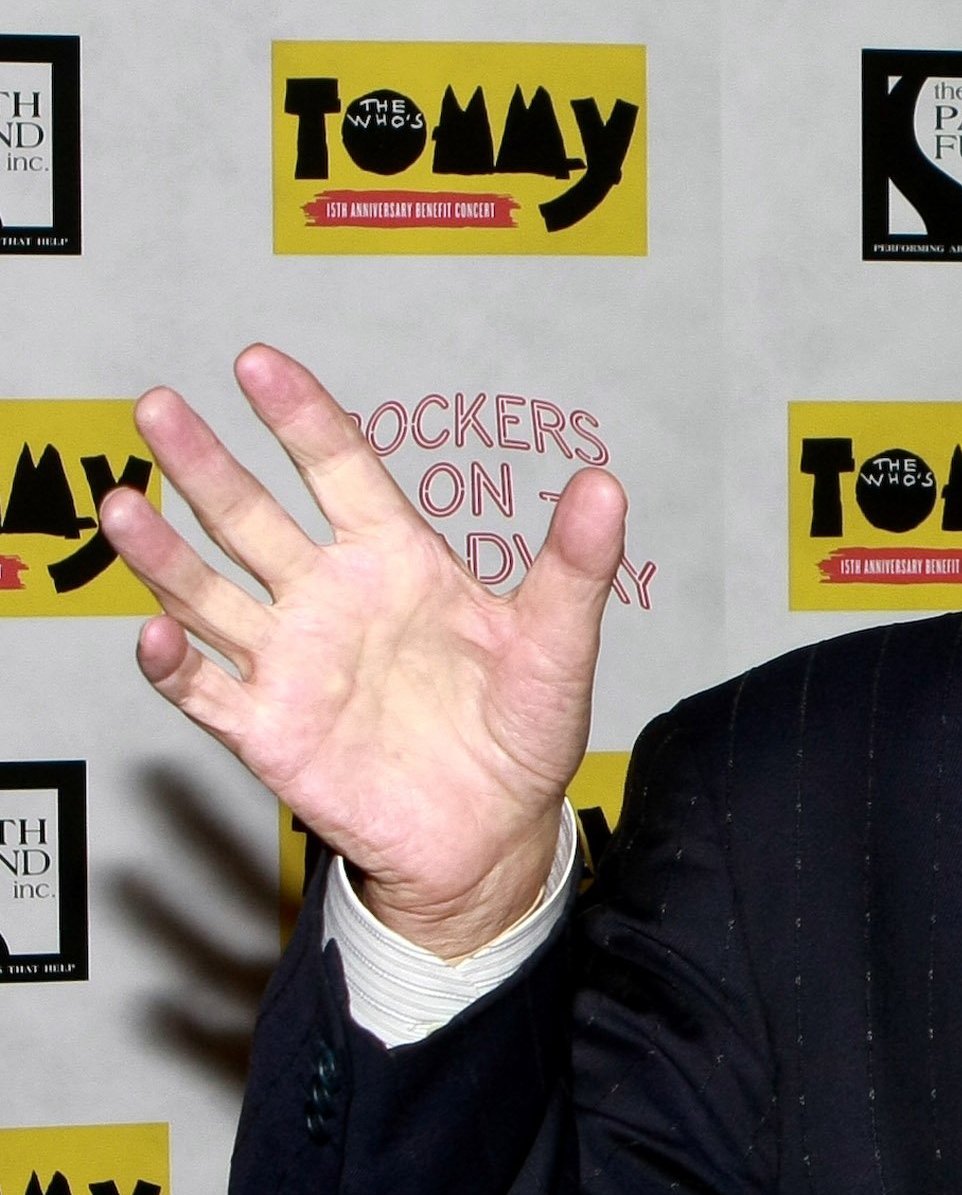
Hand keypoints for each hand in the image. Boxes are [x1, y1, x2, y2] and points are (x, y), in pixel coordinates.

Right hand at [103, 346, 626, 955]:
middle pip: (251, 517)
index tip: (257, 363)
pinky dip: (174, 666)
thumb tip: (606, 484)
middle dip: (204, 465)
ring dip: (163, 555)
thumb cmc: (522, 732)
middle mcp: (330, 599)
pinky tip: (157, 635)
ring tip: (123, 506)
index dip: (300, 417)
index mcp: (396, 561)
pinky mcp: (269, 728)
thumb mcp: (557, 646)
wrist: (495, 832)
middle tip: (158, 408)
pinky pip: (205, 691)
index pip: (340, 470)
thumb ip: (574, 567)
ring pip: (208, 593)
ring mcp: (292, 660)